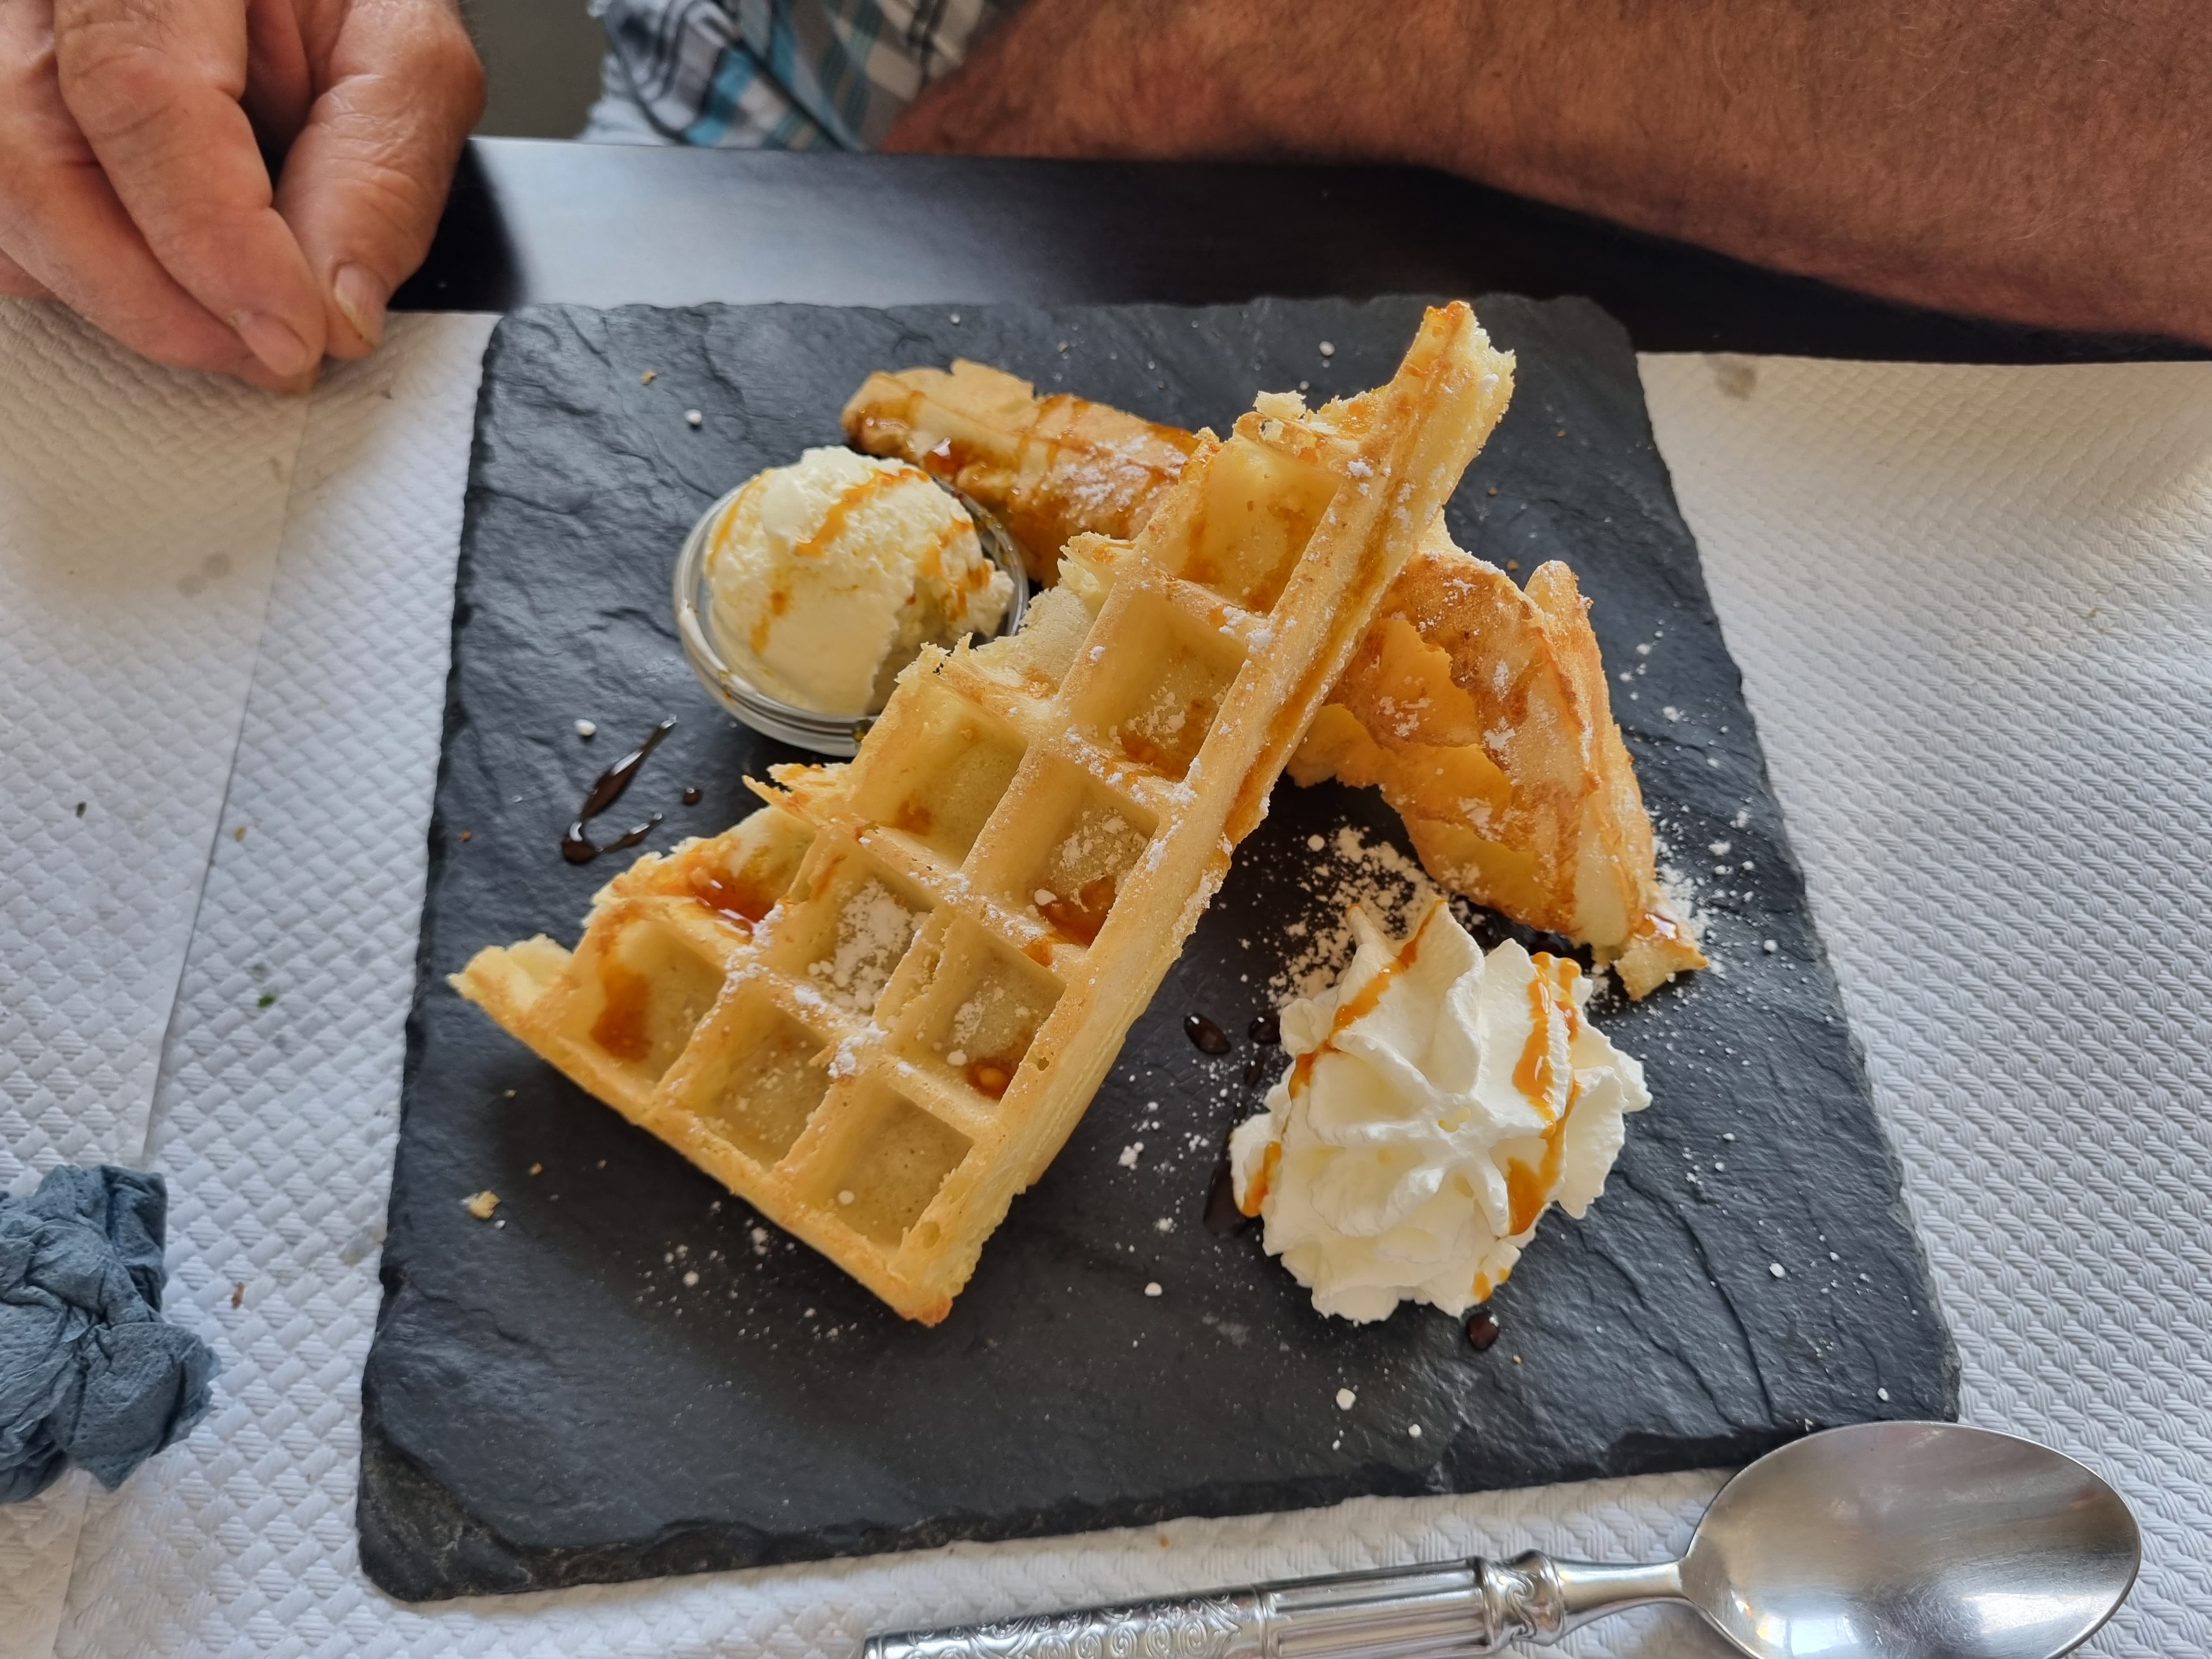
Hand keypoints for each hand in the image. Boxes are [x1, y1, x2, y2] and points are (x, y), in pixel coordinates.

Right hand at [0, 0, 482, 391]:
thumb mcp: (396, 50)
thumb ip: (380, 166)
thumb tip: (339, 309)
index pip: (137, 93)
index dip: (215, 242)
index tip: (293, 334)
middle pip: (30, 162)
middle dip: (160, 299)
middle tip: (272, 349)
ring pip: (7, 206)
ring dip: (123, 293)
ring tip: (236, 310)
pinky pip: (5, 225)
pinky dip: (87, 273)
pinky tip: (172, 263)